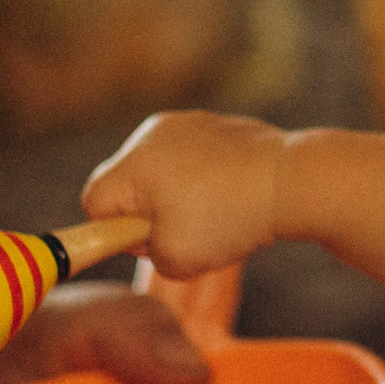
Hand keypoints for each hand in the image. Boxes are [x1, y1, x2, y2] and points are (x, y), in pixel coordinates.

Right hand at [82, 111, 288, 277]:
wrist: (290, 180)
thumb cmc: (229, 220)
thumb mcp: (175, 261)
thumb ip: (148, 253)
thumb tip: (152, 237)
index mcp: (134, 164)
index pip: (94, 201)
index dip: (114, 230)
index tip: (149, 240)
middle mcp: (151, 134)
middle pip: (124, 182)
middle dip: (146, 212)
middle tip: (185, 231)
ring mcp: (184, 123)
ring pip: (158, 170)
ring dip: (174, 195)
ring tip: (214, 212)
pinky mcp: (213, 123)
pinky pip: (189, 157)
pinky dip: (202, 179)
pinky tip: (230, 193)